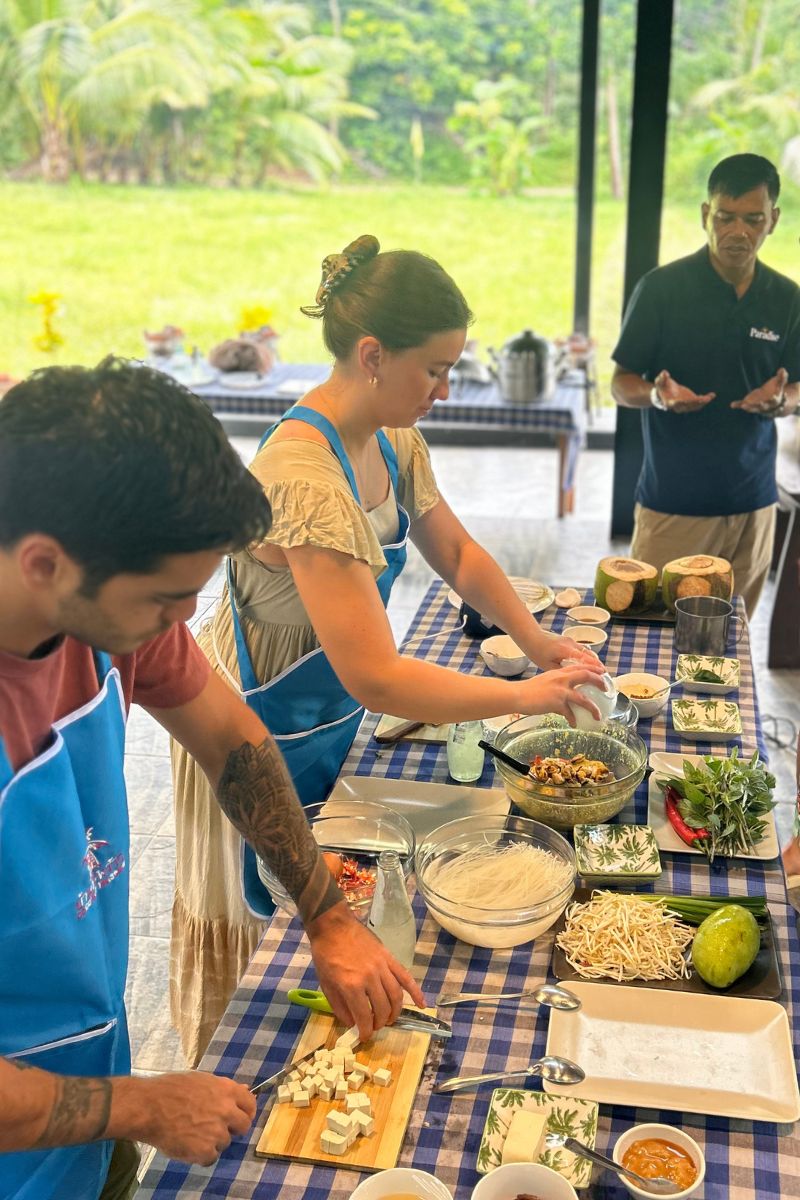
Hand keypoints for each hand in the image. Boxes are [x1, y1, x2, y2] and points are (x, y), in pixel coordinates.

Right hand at [125, 1072, 255, 1164]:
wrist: (149, 1107)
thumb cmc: (170, 1089)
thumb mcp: (200, 1080)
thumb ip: (223, 1089)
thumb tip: (244, 1089)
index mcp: (226, 1090)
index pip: (250, 1103)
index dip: (245, 1111)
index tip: (239, 1116)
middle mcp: (227, 1111)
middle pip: (243, 1126)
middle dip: (232, 1128)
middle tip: (216, 1128)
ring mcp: (217, 1132)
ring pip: (224, 1142)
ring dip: (213, 1141)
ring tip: (192, 1133)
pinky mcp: (205, 1151)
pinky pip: (210, 1157)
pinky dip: (201, 1155)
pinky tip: (187, 1144)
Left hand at [306, 902, 424, 1040]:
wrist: (333, 926)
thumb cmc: (326, 955)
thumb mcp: (326, 984)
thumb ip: (340, 1007)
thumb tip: (352, 1023)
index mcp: (351, 986)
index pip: (364, 1017)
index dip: (365, 1031)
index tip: (365, 1036)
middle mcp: (370, 978)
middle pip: (382, 1009)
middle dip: (380, 1023)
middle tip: (375, 1026)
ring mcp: (382, 967)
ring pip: (396, 996)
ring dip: (395, 1012)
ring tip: (389, 1019)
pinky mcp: (389, 958)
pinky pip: (406, 977)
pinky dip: (416, 992)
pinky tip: (422, 1004)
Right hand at [517, 662, 607, 726]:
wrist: (517, 695)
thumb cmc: (528, 690)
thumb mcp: (545, 681)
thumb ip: (557, 685)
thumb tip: (564, 698)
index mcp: (559, 672)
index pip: (580, 666)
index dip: (593, 668)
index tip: (602, 672)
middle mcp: (562, 678)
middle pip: (587, 676)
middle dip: (599, 681)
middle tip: (606, 688)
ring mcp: (560, 690)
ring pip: (583, 699)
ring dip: (593, 708)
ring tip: (598, 715)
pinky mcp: (557, 703)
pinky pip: (570, 713)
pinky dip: (573, 719)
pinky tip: (574, 724)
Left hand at [533, 631, 603, 672]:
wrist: (531, 637)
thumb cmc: (537, 652)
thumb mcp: (547, 665)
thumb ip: (561, 672)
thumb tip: (572, 680)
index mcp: (566, 651)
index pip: (586, 659)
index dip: (596, 667)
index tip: (604, 674)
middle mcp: (572, 644)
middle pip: (590, 655)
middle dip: (598, 665)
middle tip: (604, 675)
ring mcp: (571, 641)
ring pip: (587, 651)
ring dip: (594, 661)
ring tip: (599, 671)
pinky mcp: (569, 640)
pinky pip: (582, 649)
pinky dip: (587, 657)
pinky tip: (587, 665)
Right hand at [652, 369, 714, 413]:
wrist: (666, 393)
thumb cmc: (662, 386)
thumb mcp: (660, 381)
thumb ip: (662, 378)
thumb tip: (665, 373)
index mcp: (670, 402)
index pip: (676, 404)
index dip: (681, 403)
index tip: (686, 401)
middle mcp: (678, 407)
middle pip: (688, 406)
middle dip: (696, 403)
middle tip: (704, 399)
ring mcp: (686, 405)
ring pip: (695, 406)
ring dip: (703, 402)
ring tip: (710, 397)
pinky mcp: (691, 402)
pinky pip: (699, 403)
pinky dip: (705, 399)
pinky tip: (712, 395)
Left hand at [730, 367, 787, 415]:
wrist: (769, 400)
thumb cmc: (775, 389)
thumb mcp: (778, 383)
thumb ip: (781, 377)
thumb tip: (782, 369)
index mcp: (774, 400)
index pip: (774, 400)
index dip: (774, 399)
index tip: (773, 396)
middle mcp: (765, 405)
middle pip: (763, 406)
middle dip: (760, 405)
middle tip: (759, 402)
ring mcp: (756, 406)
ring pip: (752, 408)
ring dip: (748, 407)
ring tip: (743, 405)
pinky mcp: (749, 404)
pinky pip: (743, 405)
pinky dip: (738, 405)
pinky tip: (732, 405)